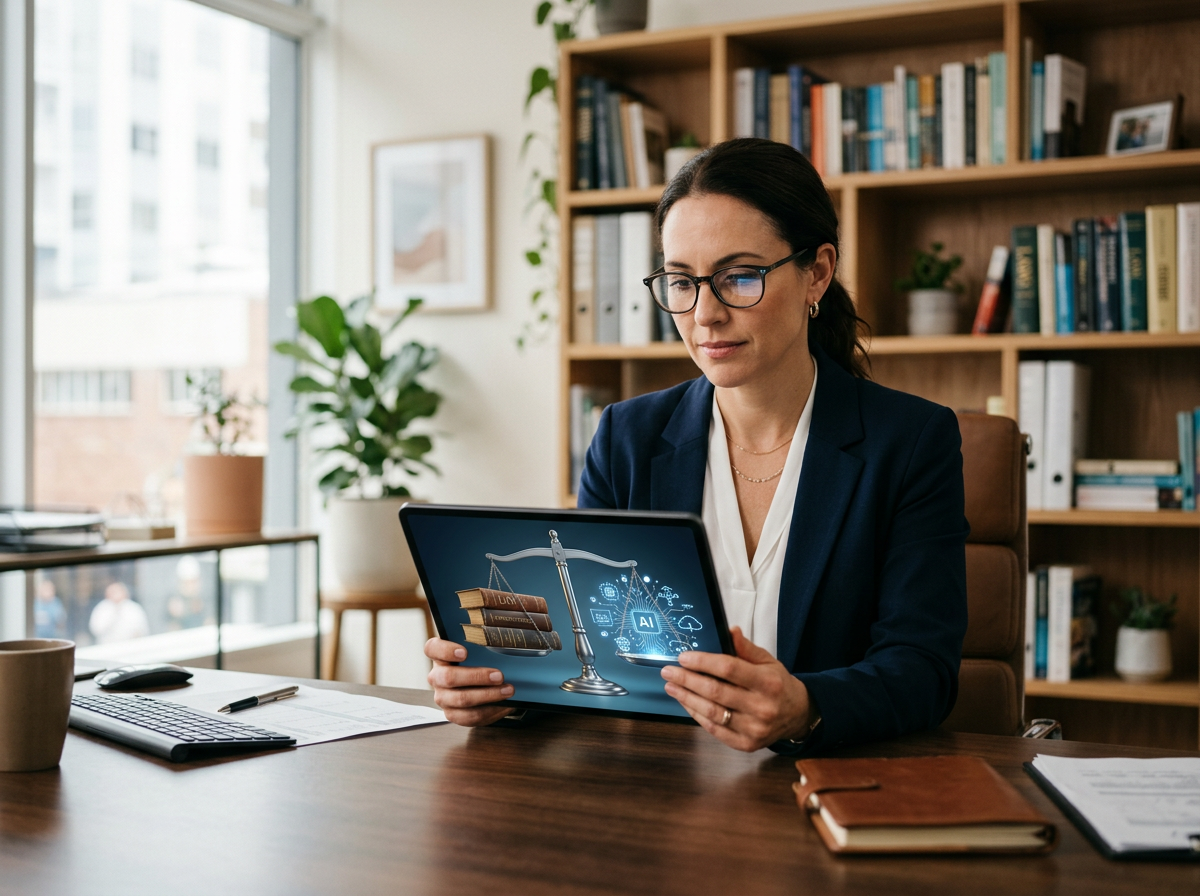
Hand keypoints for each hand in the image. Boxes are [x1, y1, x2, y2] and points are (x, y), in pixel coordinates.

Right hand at [424, 637, 515, 726]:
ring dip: (488, 695)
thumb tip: (500, 646)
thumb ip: (483, 645)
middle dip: (476, 676)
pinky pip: (470, 715)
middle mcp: (437, 677)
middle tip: (499, 676)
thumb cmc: (479, 663)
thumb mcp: (479, 651)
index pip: (432, 649)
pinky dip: (490, 710)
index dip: (445, 650)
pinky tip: (504, 704)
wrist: (481, 687)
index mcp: (440, 656)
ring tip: (507, 690)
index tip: (464, 652)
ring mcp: (443, 697)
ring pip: (461, 699)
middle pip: (448, 677)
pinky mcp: (452, 714)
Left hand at [660, 627, 812, 751]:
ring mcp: (754, 729)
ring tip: (672, 686)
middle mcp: (762, 707)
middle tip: (668, 671)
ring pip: (712, 712)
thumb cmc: (778, 685)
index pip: (729, 669)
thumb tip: (728, 630)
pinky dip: (697, 715)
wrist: (798, 715)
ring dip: (687, 698)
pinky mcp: (746, 744)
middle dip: (687, 680)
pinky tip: (686, 703)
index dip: (703, 662)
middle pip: (716, 692)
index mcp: (768, 683)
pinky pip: (715, 730)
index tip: (684, 657)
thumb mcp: (768, 662)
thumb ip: (746, 648)